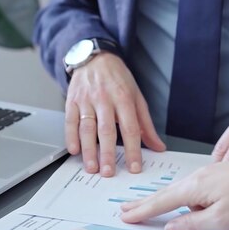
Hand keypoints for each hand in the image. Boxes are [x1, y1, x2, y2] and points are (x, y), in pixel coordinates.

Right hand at [65, 53, 165, 176]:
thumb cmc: (118, 78)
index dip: (133, 149)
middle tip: (108, 172)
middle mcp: (105, 99)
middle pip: (106, 129)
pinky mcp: (72, 100)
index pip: (130, 128)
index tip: (133, 167)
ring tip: (91, 167)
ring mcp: (87, 99)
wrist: (96, 57)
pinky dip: (71, 136)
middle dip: (107, 153)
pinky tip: (74, 150)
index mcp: (124, 98)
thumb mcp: (136, 97)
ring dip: (88, 149)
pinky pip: (70, 120)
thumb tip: (158, 146)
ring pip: (87, 127)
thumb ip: (146, 124)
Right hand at [120, 154, 228, 229]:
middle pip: (165, 193)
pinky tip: (187, 206)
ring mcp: (209, 173)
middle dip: (145, 202)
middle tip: (126, 208)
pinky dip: (183, 198)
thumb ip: (193, 223)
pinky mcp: (220, 175)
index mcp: (195, 186)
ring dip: (164, 201)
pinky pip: (195, 189)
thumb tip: (173, 226)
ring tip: (148, 208)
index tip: (127, 215)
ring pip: (181, 192)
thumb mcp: (221, 219)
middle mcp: (198, 176)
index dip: (142, 211)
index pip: (161, 202)